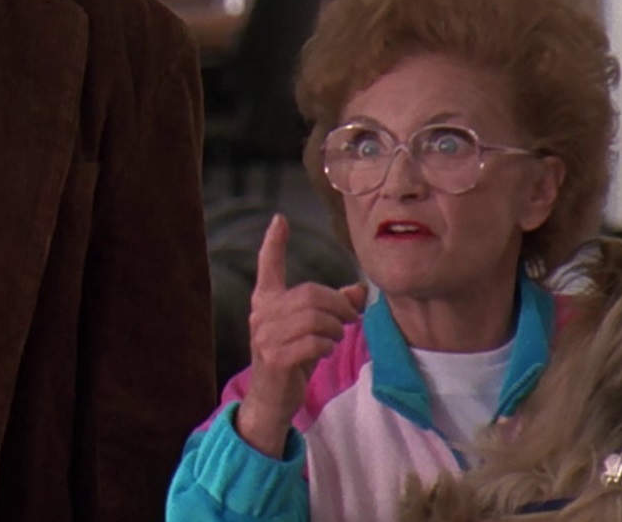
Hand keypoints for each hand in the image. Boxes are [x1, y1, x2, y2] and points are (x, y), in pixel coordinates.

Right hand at [234, 214, 368, 456]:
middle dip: (338, 306)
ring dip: (334, 328)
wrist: (271, 400)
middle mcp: (262, 315)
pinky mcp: (275, 357)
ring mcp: (265, 336)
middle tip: (349, 319)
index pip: (268, 267)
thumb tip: (360, 289)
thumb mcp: (311, 331)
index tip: (280, 220)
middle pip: (310, 294)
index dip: (274, 243)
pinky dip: (325, 346)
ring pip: (314, 317)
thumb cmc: (292, 360)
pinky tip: (322, 352)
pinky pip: (312, 341)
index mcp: (266, 302)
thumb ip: (333, 308)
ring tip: (334, 339)